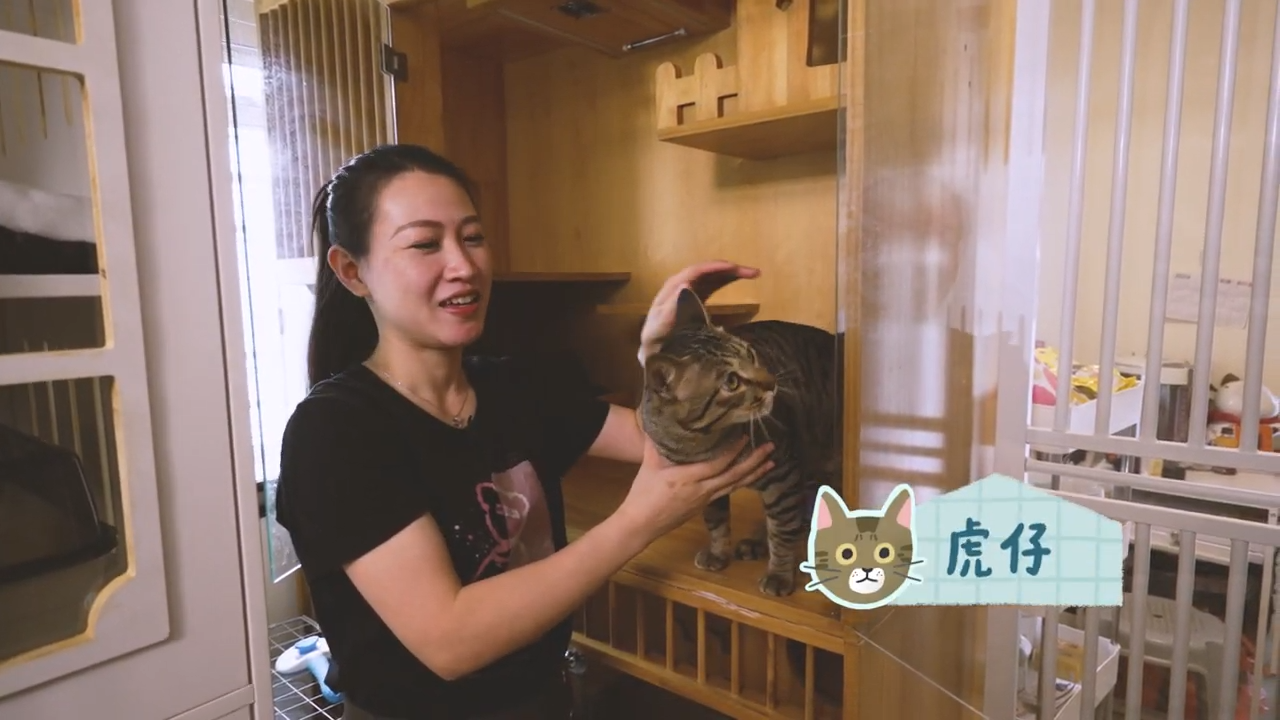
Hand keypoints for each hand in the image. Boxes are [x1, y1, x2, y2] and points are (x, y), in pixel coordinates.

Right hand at [614, 437, 774, 545]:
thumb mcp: (648, 466)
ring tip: (770, 463)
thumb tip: (658, 420)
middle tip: (770, 448)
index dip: (733, 451)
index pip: (717, 464)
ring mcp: (705, 500)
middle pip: (734, 476)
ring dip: (754, 474)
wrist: (641, 525)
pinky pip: (728, 491)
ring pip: (735, 486)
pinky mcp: (703, 506)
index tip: (745, 438)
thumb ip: (655, 444)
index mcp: (688, 479)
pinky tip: (749, 476)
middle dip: (754, 462)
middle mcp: (702, 491)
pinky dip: (741, 482)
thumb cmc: (643, 494)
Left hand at [638, 260, 760, 365]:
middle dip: (730, 268)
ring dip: (732, 273)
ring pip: (713, 275)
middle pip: (708, 270)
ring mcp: (691, 288)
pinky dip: (727, 280)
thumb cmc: (656, 336)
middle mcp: (683, 283)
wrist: (654, 346)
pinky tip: (740, 279)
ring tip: (753, 273)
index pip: (696, 271)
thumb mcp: (661, 323)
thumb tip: (687, 282)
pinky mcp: (697, 295)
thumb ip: (672, 305)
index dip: (715, 268)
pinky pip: (714, 283)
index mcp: (673, 286)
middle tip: (753, 272)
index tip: (734, 268)